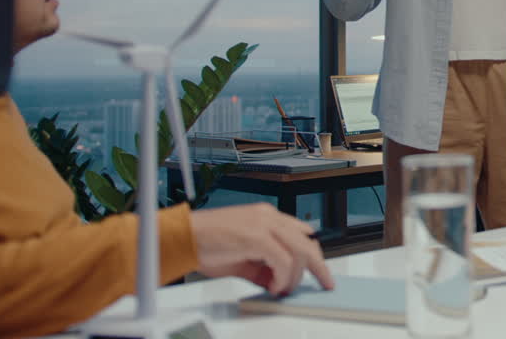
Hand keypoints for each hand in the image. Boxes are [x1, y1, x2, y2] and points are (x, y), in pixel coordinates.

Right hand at [189, 203, 334, 295]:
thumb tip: (276, 282)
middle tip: (324, 282)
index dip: (311, 253)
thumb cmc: (204, 244)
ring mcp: (264, 224)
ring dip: (296, 276)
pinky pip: (284, 260)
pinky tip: (275, 286)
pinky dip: (284, 277)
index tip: (317, 270)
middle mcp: (268, 216)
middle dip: (319, 265)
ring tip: (284, 289)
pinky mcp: (257, 236)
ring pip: (300, 250)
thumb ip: (261, 268)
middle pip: (308, 240)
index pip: (301, 232)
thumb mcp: (240, 259)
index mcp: (265, 216)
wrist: (181, 238)